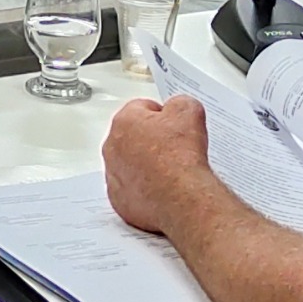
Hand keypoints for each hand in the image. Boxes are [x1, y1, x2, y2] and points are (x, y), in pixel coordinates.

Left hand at [102, 95, 215, 236]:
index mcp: (125, 121)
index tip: (174, 123)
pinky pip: (130, 188)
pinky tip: (161, 188)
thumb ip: (180, 103)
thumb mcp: (189, 111)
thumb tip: (178, 108)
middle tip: (174, 148)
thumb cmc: (180, 159)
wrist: (181, 198)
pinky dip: (144, 188)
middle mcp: (112, 146)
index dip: (163, 115)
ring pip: (129, 163)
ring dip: (146, 164)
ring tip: (169, 170)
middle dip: (152, 139)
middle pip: (133, 136)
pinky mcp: (118, 198)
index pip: (142, 108)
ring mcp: (113, 174)